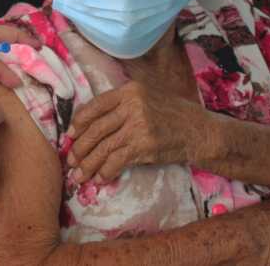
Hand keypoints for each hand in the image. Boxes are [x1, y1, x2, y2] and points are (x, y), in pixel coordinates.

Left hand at [66, 78, 205, 182]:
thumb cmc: (173, 114)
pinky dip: (106, 171)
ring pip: (104, 147)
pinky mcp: (144, 145)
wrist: (199, 131)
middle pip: (96, 129)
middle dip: (80, 147)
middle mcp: (132, 105)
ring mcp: (138, 125)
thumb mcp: (147, 97)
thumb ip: (122, 103)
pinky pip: (117, 160)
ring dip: (88, 164)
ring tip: (79, 176)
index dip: (79, 122)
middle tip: (71, 160)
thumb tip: (90, 120)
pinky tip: (100, 179)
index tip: (70, 135)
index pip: (95, 105)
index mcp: (129, 90)